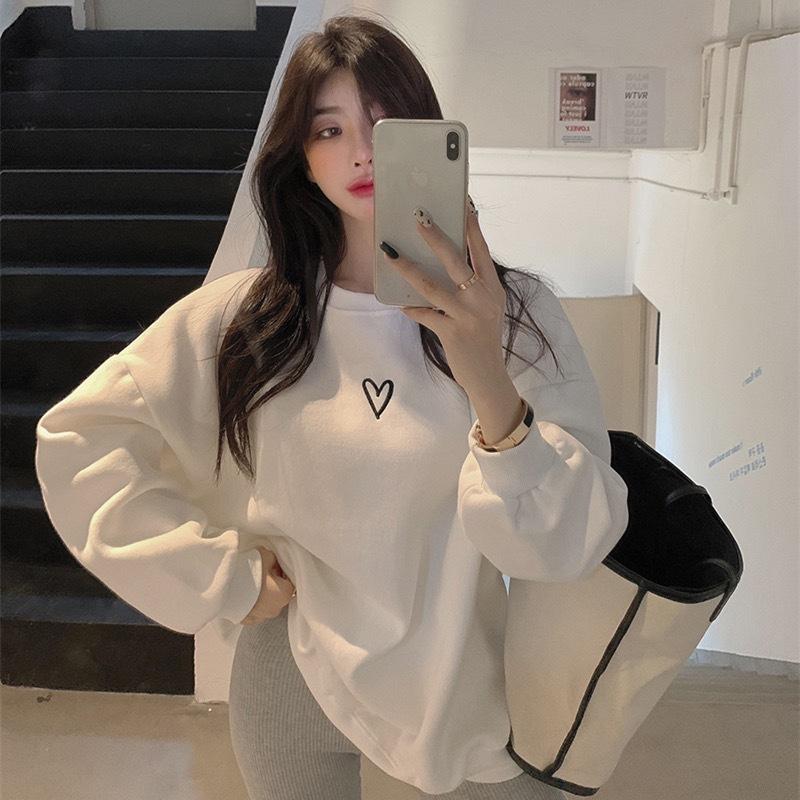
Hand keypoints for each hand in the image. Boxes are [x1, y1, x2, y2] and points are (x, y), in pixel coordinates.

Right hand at [240, 546, 295, 624]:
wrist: (223, 585)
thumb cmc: (248, 570)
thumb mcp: (267, 555)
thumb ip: (275, 561)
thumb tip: (274, 565)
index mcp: (285, 594)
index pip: (290, 581)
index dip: (282, 572)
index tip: (273, 566)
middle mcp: (275, 610)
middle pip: (278, 594)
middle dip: (272, 584)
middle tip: (260, 573)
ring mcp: (260, 618)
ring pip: (265, 604)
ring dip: (261, 595)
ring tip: (249, 583)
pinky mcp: (245, 621)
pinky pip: (252, 610)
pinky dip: (250, 603)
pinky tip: (242, 593)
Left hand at [381, 195, 507, 394]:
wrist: (488, 375)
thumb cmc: (483, 337)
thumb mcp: (486, 307)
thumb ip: (473, 286)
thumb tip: (447, 260)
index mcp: (492, 287)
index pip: (481, 250)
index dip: (472, 225)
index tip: (462, 202)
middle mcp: (482, 298)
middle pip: (456, 260)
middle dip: (436, 237)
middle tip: (419, 217)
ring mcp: (467, 315)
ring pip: (433, 286)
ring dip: (409, 268)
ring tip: (391, 253)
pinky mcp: (452, 333)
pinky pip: (424, 315)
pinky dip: (411, 308)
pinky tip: (399, 303)